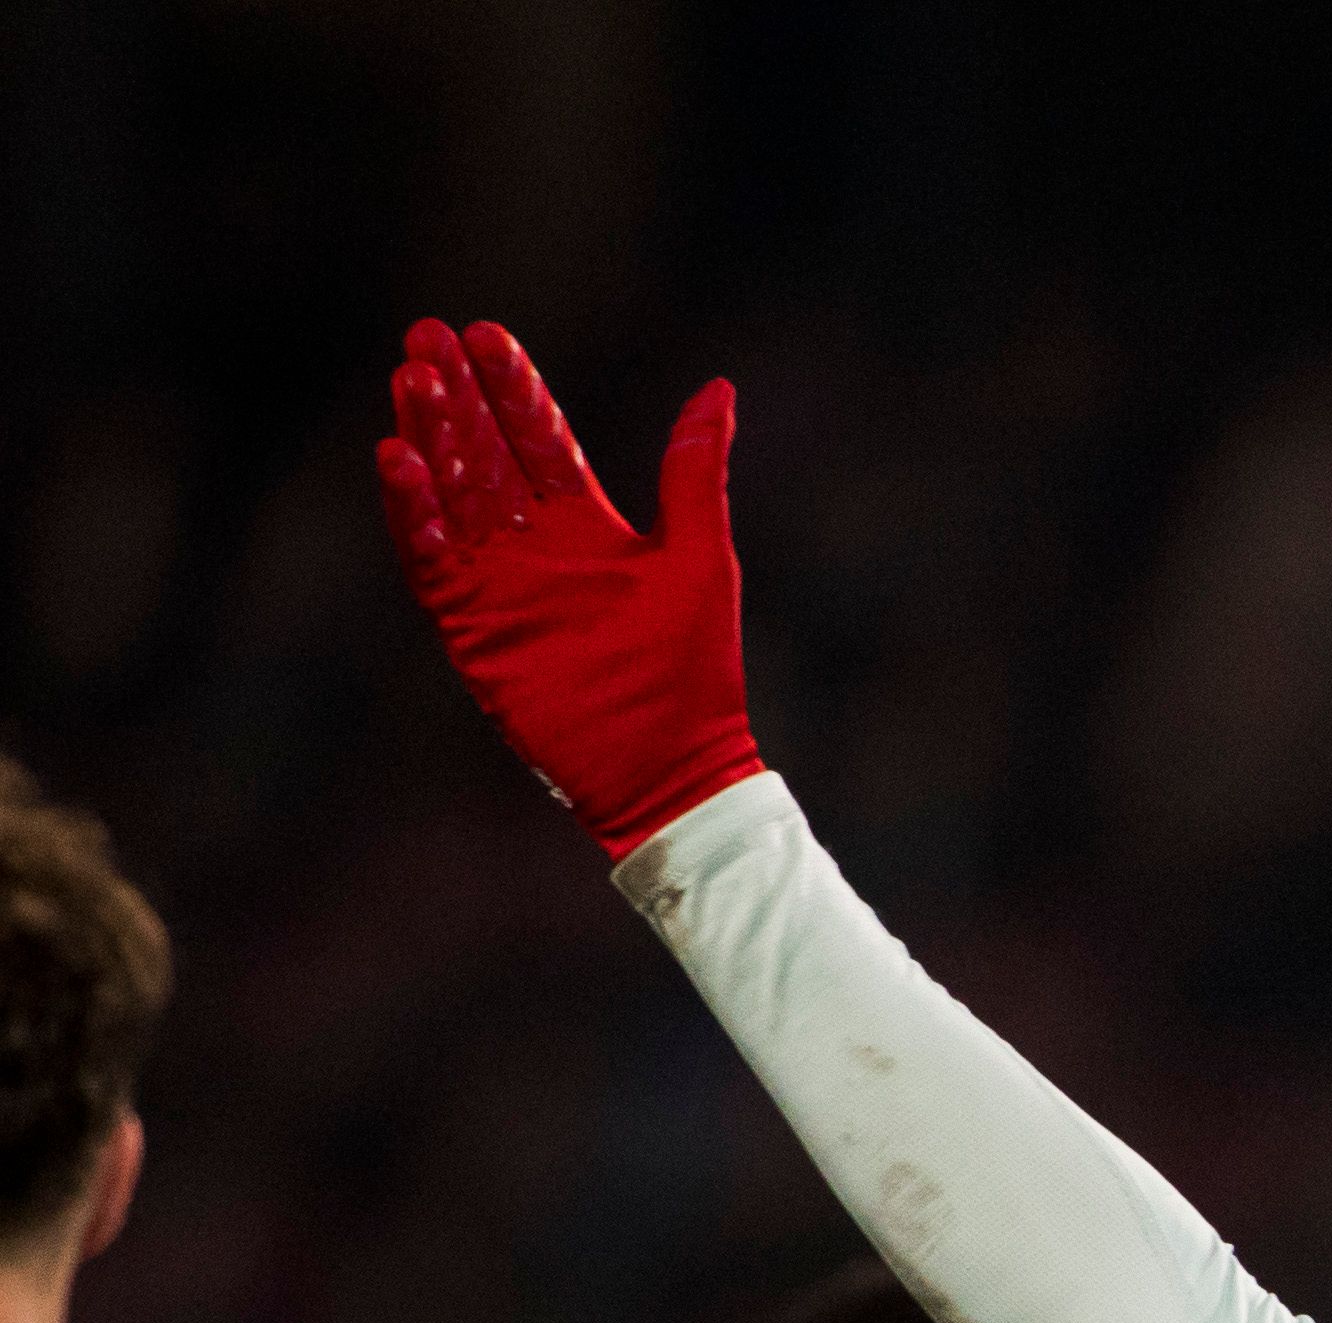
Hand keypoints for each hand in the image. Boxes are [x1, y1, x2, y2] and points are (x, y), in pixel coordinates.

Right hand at [376, 319, 762, 860]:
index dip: (513, 388)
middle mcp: (536, 548)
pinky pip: (432, 559)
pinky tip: (398, 458)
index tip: (485, 334)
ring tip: (409, 378)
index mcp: (589, 526)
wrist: (671, 764)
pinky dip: (414, 512)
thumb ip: (695, 472)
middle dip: (457, 397)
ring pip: (453, 495)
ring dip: (431, 438)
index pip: (539, 440)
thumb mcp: (700, 554)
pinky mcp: (471, 625)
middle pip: (484, 455)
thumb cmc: (693, 667)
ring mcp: (499, 584)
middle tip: (425, 334)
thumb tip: (718, 388)